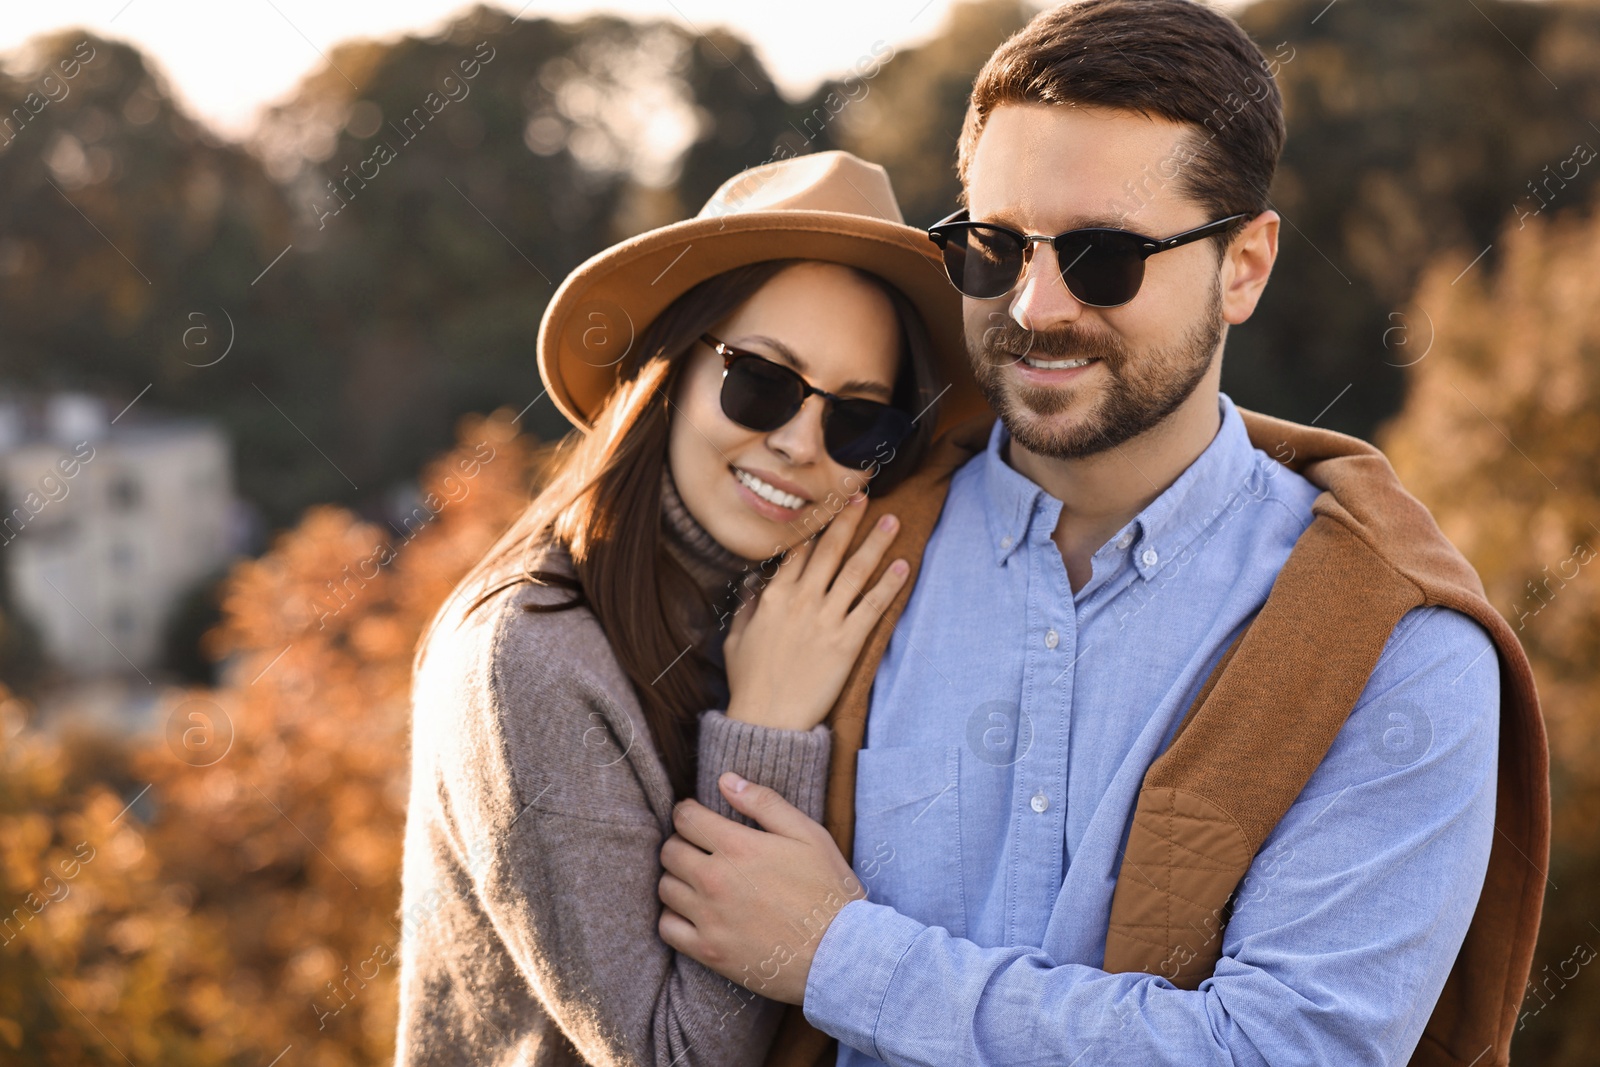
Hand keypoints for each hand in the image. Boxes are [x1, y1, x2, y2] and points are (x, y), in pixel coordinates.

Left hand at [658, 773, 865, 1003]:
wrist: (840, 955)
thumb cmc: (829, 891)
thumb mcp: (808, 835)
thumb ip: (764, 803)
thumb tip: (725, 780)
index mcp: (738, 847)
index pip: (685, 818)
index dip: (687, 812)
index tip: (696, 818)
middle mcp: (715, 880)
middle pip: (669, 851)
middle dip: (681, 842)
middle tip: (698, 849)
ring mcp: (709, 919)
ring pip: (665, 888)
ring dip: (677, 878)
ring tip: (697, 880)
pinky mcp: (709, 952)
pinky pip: (667, 928)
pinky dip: (673, 917)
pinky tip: (692, 913)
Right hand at [723, 494, 908, 731]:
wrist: (767, 719)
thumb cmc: (749, 681)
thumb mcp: (737, 637)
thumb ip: (748, 604)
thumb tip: (754, 581)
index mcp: (774, 596)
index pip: (799, 550)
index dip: (815, 524)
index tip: (828, 503)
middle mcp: (801, 600)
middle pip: (830, 550)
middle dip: (848, 519)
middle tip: (863, 496)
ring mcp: (825, 619)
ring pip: (855, 570)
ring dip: (876, 542)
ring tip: (893, 521)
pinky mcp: (846, 642)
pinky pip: (872, 606)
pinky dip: (890, 585)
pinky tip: (903, 567)